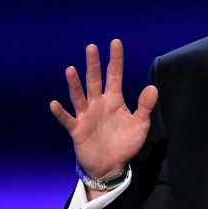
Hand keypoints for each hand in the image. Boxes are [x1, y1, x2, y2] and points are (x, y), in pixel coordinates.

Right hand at [49, 39, 157, 180]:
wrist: (111, 166)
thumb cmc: (125, 144)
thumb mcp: (139, 125)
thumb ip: (144, 106)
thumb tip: (153, 87)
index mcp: (114, 100)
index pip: (115, 75)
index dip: (115, 59)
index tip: (115, 42)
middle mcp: (98, 104)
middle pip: (95, 80)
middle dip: (94, 65)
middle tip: (91, 47)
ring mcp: (86, 116)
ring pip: (79, 96)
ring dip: (75, 84)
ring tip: (71, 70)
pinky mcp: (77, 129)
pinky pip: (67, 119)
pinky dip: (61, 113)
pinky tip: (55, 104)